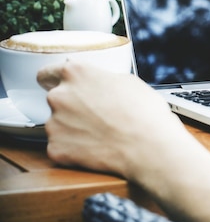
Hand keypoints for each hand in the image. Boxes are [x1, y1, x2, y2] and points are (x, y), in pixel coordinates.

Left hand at [37, 60, 190, 178]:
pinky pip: (61, 146)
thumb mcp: (128, 81)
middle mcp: (59, 96)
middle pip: (56, 99)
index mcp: (76, 73)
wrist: (149, 147)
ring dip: (73, 128)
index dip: (55, 80)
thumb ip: (101, 79)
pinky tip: (96, 147)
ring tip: (100, 133)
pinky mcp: (56, 149)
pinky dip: (74, 148)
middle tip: (96, 114)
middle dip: (71, 106)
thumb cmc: (144, 113)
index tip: (60, 87)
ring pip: (58, 124)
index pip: (48, 73)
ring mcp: (54, 124)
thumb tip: (97, 84)